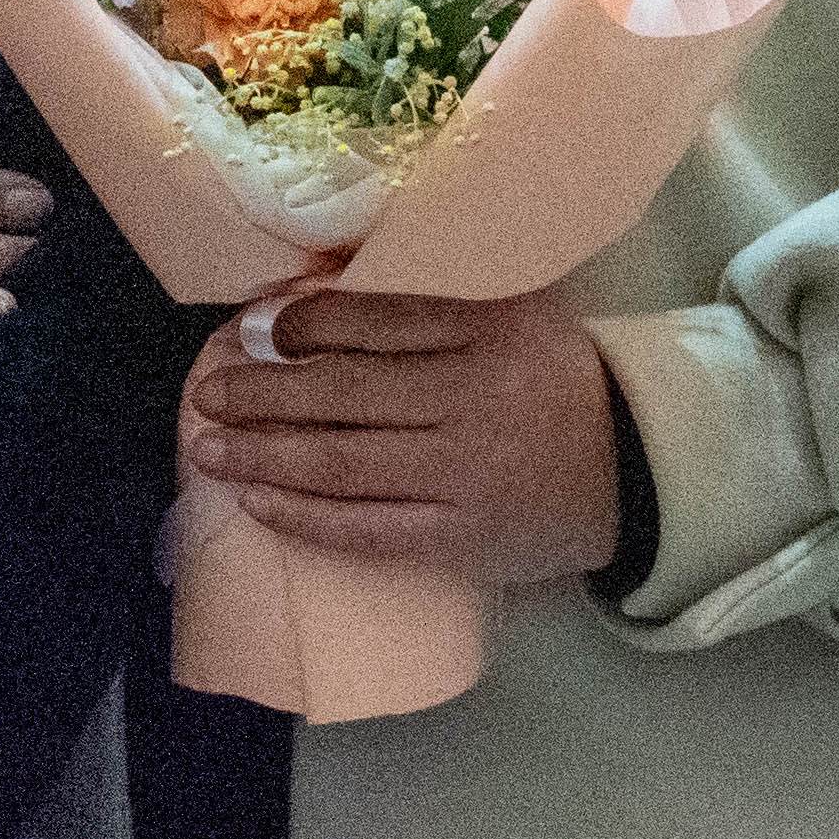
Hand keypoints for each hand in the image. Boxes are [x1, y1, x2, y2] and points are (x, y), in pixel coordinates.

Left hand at [180, 283, 622, 586]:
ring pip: (342, 464)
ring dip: (262, 456)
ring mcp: (464, 475)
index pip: (376, 320)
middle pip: (344, 394)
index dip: (304, 323)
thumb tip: (308, 299)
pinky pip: (366, 529)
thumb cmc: (551, 377)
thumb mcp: (512, 310)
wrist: (631, 469)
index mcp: (489, 328)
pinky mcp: (459, 538)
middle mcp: (473, 398)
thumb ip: (427, 300)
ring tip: (209, 448)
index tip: (256, 326)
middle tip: (207, 391)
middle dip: (261, 393)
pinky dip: (305, 518)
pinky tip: (257, 503)